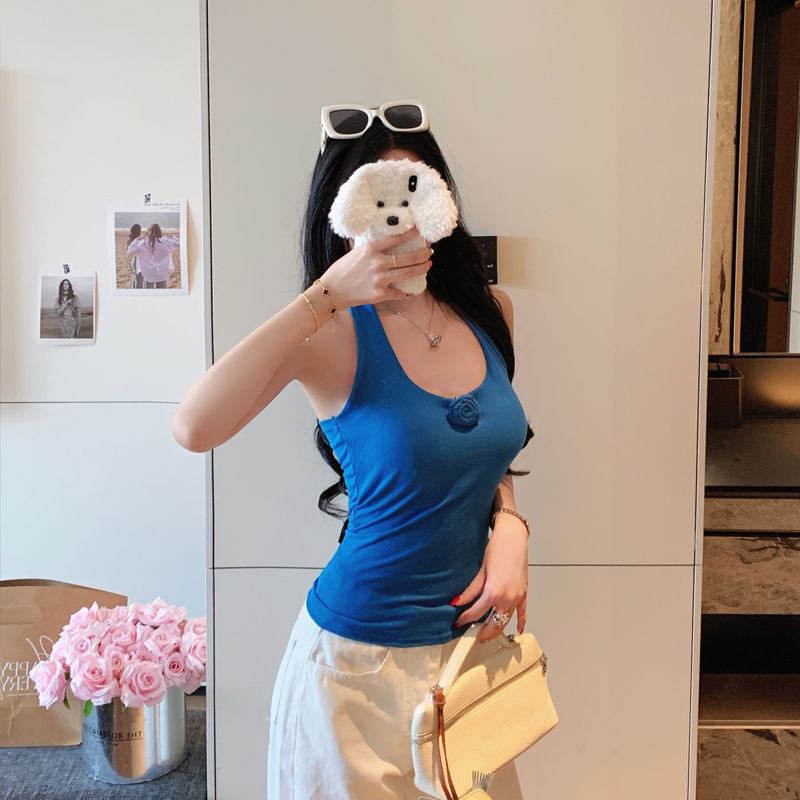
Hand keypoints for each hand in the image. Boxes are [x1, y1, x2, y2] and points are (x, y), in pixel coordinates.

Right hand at [320, 226, 432, 308]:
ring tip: (427, 265)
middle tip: (429, 251)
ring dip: (421, 269)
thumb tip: (385, 241)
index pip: (397, 238)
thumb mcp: (355, 251)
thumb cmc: (341, 270)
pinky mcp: (380, 294)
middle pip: (409, 257)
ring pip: (409, 273)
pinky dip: (403, 292)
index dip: (411, 234)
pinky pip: (398, 292)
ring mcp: (381, 279)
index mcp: (371, 248)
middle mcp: (378, 262)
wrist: (331, 291)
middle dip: (423, 253)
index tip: (420, 231)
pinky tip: (408, 290)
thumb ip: (370, 247)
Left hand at [450, 514, 528, 642]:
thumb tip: (457, 602)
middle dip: (484, 632)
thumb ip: (470, 590)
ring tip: (488, 634)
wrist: (513, 538)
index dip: (465, 619)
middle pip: (494, 623)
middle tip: (474, 636)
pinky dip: (521, 621)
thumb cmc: (497, 549)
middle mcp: (507, 598)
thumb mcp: (480, 571)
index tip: (458, 622)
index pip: (476, 613)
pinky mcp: (524, 592)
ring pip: (507, 620)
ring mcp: (517, 597)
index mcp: (493, 592)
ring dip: (498, 629)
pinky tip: (519, 629)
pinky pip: (523, 612)